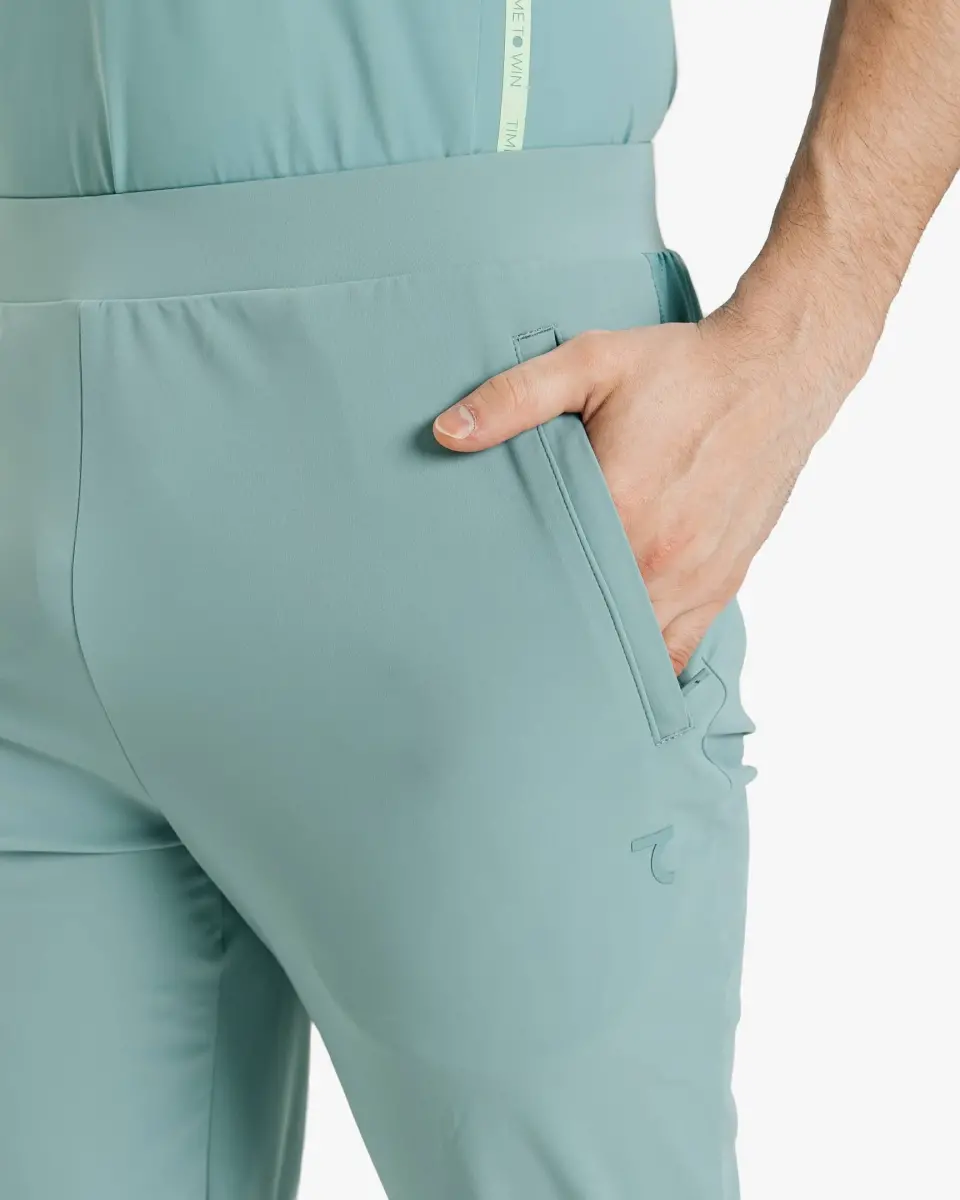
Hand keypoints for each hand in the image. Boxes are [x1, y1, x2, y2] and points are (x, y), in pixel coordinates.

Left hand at [433, 295, 857, 673]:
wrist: (778, 370)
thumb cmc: (682, 366)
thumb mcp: (591, 362)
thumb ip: (515, 398)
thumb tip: (446, 432)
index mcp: (620, 506)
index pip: (546, 577)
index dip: (509, 595)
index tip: (481, 605)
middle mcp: (659, 556)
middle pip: (587, 621)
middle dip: (547, 632)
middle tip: (505, 641)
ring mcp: (695, 577)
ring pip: (634, 647)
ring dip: (596, 652)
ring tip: (554, 659)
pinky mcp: (723, 582)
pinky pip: (682, 649)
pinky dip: (650, 662)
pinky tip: (619, 669)